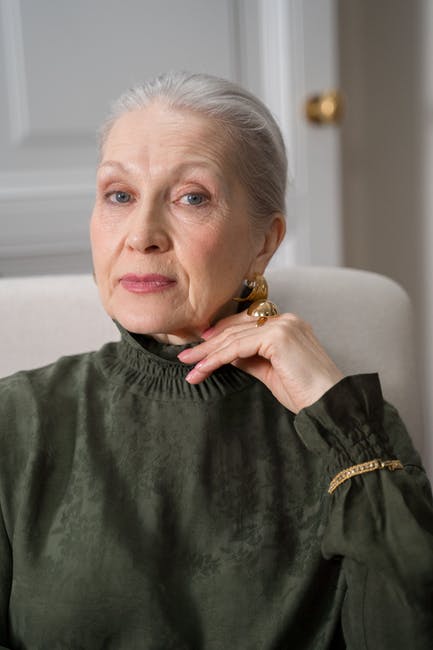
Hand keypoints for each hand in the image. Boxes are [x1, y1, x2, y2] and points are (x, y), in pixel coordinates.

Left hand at [177, 311, 343, 412]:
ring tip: (189, 367)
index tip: (199, 349)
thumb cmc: (305, 393)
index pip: (244, 324)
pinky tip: (203, 369)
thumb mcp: (269, 372)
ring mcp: (283, 325)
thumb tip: (225, 355)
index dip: (219, 335)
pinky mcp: (278, 337)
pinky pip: (238, 347)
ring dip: (207, 353)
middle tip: (185, 357)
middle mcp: (286, 319)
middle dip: (207, 344)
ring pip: (234, 337)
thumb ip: (249, 358)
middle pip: (236, 328)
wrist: (330, 406)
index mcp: (287, 324)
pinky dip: (217, 358)